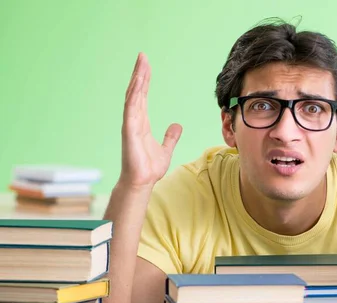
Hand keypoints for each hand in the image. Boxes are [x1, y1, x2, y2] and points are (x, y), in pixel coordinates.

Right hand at [120, 53, 181, 188]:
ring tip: (141, 63)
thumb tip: (177, 125)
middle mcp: (134, 120)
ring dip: (137, 79)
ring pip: (133, 97)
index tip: (147, 65)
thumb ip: (170, 137)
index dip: (144, 80)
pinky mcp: (129, 131)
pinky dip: (134, 96)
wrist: (142, 182)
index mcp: (142, 122)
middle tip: (143, 56)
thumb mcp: (166, 149)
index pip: (143, 96)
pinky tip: (137, 84)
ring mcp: (130, 124)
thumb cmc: (149, 168)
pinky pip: (131, 110)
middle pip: (136, 91)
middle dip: (140, 74)